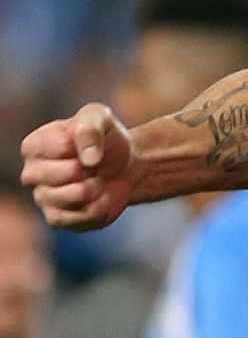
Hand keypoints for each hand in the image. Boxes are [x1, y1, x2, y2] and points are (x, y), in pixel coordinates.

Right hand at [18, 103, 133, 230]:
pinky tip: (100, 197)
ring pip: (72, 197)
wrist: (126, 167)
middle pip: (63, 174)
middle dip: (88, 169)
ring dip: (96, 188)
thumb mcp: (100, 117)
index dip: (84, 146)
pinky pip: (79, 218)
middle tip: (94, 166)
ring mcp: (42, 198)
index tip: (90, 143)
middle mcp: (31, 173)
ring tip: (97, 180)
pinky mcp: (58, 219)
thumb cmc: (106, 139)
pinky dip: (99, 207)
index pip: (60, 147)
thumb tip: (88, 159)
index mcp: (33, 146)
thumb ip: (90, 127)